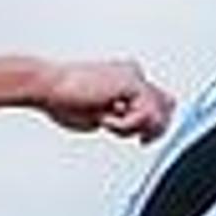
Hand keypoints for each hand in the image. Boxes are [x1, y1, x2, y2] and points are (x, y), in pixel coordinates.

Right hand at [39, 59, 175, 140]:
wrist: (49, 87)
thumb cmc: (65, 100)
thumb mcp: (102, 116)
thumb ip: (123, 120)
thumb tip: (140, 130)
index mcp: (126, 79)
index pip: (158, 100)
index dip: (158, 124)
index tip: (145, 140)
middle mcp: (133, 74)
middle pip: (166, 106)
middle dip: (152, 128)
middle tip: (137, 139)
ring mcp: (134, 76)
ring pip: (155, 114)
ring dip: (130, 128)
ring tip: (106, 122)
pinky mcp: (131, 82)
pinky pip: (143, 114)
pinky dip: (123, 125)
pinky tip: (104, 117)